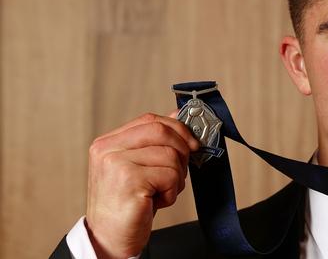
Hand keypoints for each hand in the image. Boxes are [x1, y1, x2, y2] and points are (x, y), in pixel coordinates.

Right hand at [85, 112, 199, 258]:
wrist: (110, 238)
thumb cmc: (127, 204)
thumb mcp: (140, 167)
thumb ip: (154, 142)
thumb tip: (179, 115)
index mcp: (108, 142)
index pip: (150, 120)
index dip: (177, 128)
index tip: (191, 143)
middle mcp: (107, 149)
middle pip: (161, 131)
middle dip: (181, 150)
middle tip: (179, 171)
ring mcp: (116, 164)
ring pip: (170, 154)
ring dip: (176, 177)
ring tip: (161, 192)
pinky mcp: (129, 180)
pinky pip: (169, 175)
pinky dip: (171, 192)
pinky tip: (157, 201)